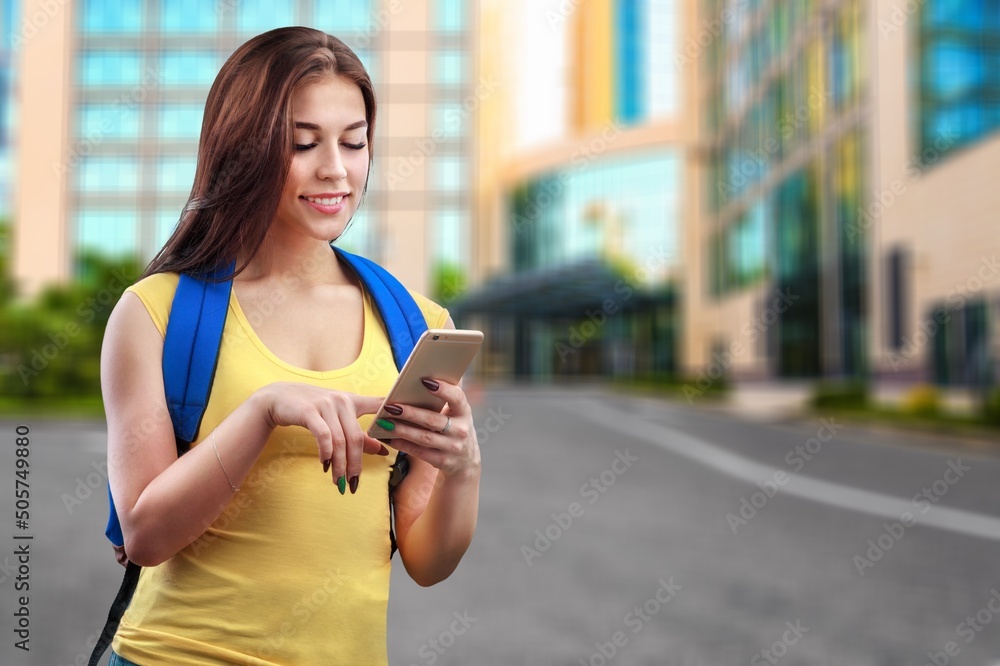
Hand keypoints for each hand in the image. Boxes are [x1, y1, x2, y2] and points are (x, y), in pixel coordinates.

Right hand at [256, 382, 387, 490]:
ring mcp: (326, 405)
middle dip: (356, 464)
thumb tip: (382, 449)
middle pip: (356, 438)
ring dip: (339, 465)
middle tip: (354, 484)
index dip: (393, 415)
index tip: (407, 428)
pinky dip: (326, 453)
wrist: (278, 398)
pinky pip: (323, 436)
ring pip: (340, 441)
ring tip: (338, 482)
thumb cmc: (312, 409)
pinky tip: (325, 466)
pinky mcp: (309, 411)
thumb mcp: (337, 419)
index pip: (379, 404)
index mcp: (353, 400)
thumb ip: (359, 434)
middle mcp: (342, 401)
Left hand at [378, 378, 480, 477]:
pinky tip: (388, 437)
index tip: (425, 381)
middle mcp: (461, 431)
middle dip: (411, 413)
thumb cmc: (456, 428)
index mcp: (465, 413)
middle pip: (433, 420)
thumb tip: (442, 366)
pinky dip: (402, 444)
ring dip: (402, 430)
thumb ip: (450, 393)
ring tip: (385, 422)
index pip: (457, 398)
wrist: (465, 461)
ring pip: (424, 437)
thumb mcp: (459, 412)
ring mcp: (452, 448)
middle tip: (391, 406)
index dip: (443, 389)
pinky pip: (418, 452)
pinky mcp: (441, 461)